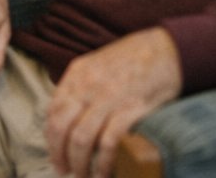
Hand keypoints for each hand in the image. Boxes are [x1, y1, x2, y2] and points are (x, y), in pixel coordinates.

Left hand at [45, 28, 181, 177]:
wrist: (164, 49)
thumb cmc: (132, 60)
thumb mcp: (97, 65)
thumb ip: (82, 86)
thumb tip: (70, 115)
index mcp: (77, 74)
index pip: (53, 110)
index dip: (50, 138)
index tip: (55, 155)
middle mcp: (87, 85)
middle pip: (62, 127)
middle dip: (60, 154)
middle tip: (65, 171)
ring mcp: (108, 97)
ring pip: (81, 138)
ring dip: (80, 163)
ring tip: (84, 176)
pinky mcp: (130, 109)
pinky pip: (108, 142)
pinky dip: (103, 162)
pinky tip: (104, 174)